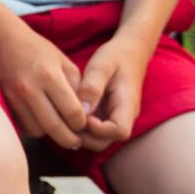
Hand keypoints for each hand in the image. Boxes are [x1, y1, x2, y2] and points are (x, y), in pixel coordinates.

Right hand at [0, 22, 88, 150]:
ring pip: (37, 131)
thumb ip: (75, 87)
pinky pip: (23, 127)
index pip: (72, 111)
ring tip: (59, 131)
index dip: (81, 123)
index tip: (85, 125)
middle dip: (69, 139)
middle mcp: (30, 89)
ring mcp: (14, 98)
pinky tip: (42, 123)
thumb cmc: (37, 50)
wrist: (1, 42)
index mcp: (50, 76)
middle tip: (76, 141)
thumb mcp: (63, 62)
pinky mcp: (5, 104)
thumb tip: (84, 113)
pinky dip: (34, 129)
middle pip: (54, 127)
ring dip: (50, 135)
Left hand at [76, 34, 151, 150]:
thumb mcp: (101, 66)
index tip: (83, 114)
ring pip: (97, 140)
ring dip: (79, 134)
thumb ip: (92, 87)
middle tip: (66, 119)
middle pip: (105, 142)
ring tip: (64, 116)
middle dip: (83, 136)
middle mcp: (124, 116)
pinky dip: (79, 128)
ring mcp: (115, 118)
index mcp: (127, 104)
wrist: (129, 51)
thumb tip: (82, 111)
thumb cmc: (115, 56)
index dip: (98, 129)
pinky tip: (67, 114)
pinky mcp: (106, 117)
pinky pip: (93, 132)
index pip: (119, 131)